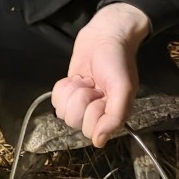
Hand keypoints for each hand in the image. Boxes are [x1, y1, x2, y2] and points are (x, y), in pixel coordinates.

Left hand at [51, 3, 150, 147]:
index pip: (91, 130)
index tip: (102, 94)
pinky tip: (76, 78)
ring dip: (72, 92)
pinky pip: (56, 100)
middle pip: (74, 122)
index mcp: (113, 116)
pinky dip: (63, 87)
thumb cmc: (117, 60)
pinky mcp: (68, 93)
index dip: (92, 112)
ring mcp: (80, 104)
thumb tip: (100, 142)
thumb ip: (115, 116)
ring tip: (85, 80)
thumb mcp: (123, 88)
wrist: (104, 36)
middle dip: (80, 100)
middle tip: (93, 85)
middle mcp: (96, 113)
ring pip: (63, 112)